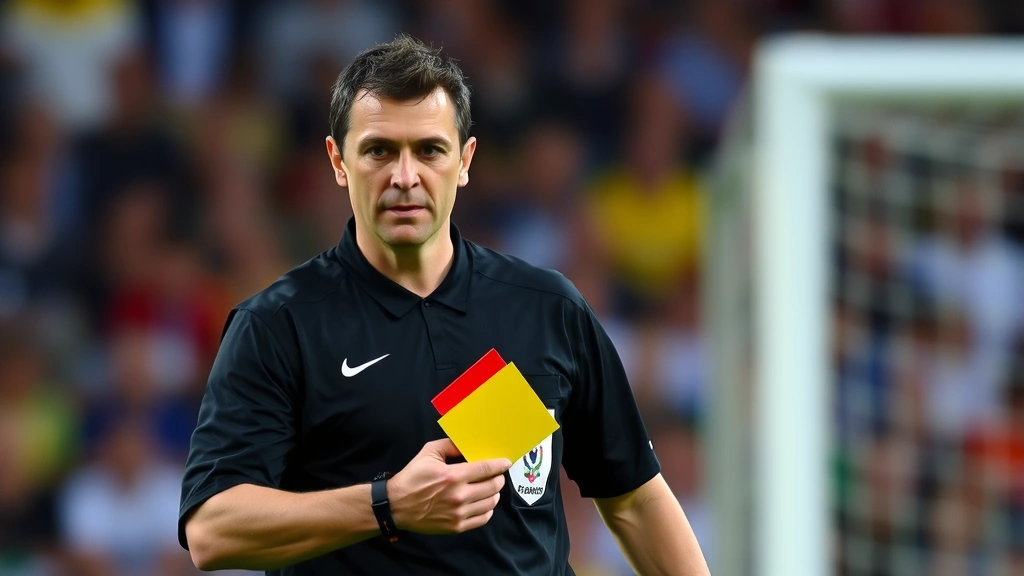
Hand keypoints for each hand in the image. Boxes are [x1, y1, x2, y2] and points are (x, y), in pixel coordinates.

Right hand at [387, 439, 510, 533]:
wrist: (397, 505)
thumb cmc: (412, 477)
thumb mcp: (428, 453)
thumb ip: (451, 445)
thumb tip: (469, 444)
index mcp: (453, 476)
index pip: (487, 469)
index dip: (500, 465)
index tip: (506, 463)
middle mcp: (459, 496)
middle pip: (493, 486)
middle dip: (498, 478)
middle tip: (496, 475)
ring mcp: (459, 513)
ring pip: (491, 503)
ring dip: (494, 494)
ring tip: (490, 488)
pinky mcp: (457, 527)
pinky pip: (483, 518)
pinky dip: (488, 509)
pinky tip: (483, 503)